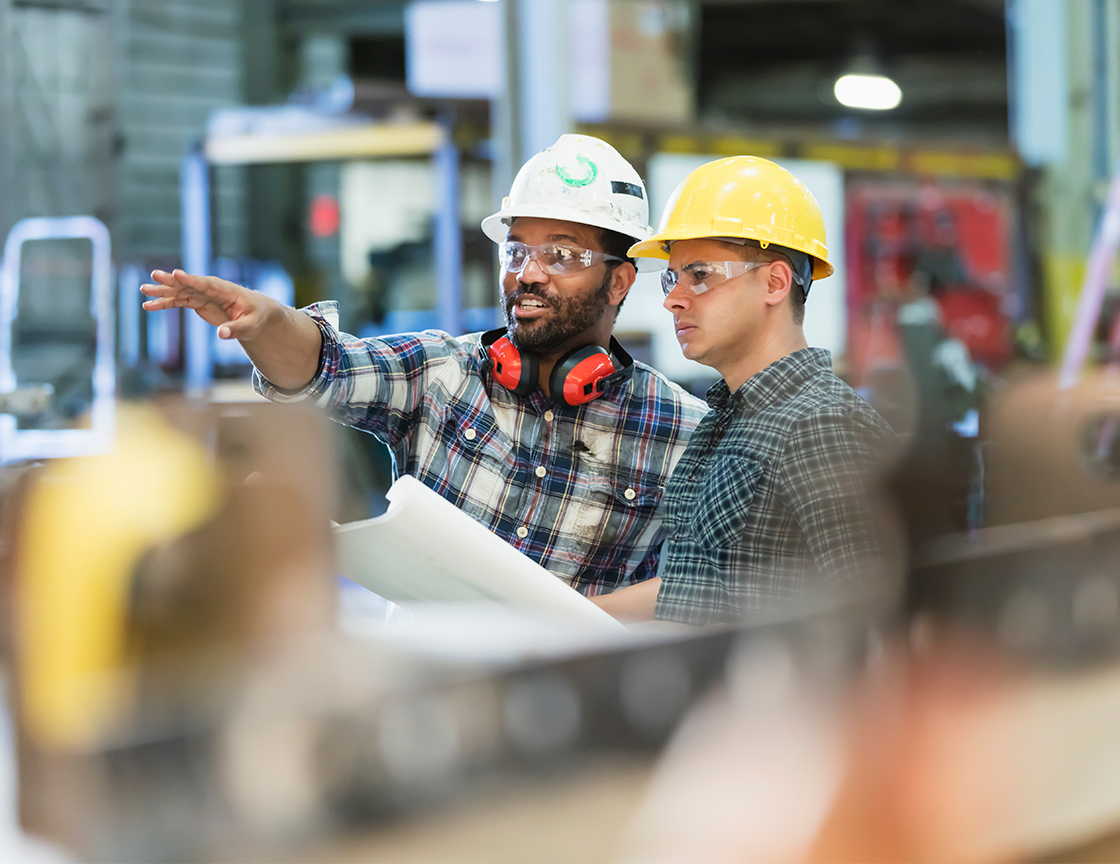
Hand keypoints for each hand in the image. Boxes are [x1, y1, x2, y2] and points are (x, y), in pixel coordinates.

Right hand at [141, 269, 274, 341]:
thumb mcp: (250, 326)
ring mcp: (202, 294)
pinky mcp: (197, 301)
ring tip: (144, 290)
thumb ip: (236, 329)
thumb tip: (221, 334)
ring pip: (179, 291)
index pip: (206, 283)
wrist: (255, 313)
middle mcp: (210, 289)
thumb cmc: (255, 317)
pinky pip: (178, 301)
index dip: (191, 279)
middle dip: (171, 281)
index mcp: (225, 290)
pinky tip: (148, 307)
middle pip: (188, 284)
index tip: (176, 273)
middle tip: (154, 275)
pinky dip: (164, 303)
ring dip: (162, 291)